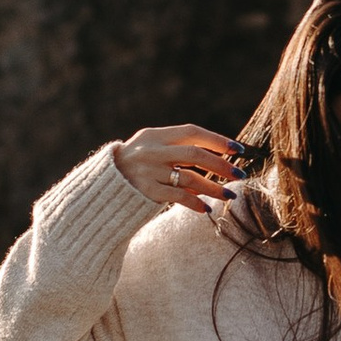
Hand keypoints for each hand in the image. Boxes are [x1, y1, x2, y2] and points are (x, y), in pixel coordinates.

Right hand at [111, 123, 239, 216]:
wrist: (101, 186)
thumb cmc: (135, 165)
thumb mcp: (150, 147)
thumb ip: (177, 148)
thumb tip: (218, 157)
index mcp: (155, 135)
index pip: (191, 132)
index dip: (216, 139)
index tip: (238, 149)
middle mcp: (152, 151)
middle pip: (195, 154)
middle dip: (221, 165)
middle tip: (239, 174)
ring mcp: (148, 171)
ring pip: (190, 178)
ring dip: (213, 188)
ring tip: (229, 195)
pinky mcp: (145, 191)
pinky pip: (177, 197)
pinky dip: (194, 203)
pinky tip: (206, 208)